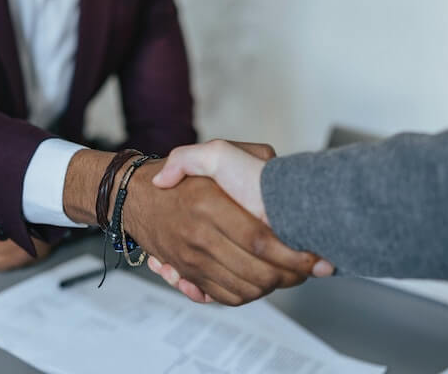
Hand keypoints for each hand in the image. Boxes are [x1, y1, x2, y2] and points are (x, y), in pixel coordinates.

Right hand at [63, 149, 323, 305]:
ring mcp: (191, 259)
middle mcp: (199, 235)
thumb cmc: (179, 179)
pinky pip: (223, 297)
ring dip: (273, 288)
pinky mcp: (187, 273)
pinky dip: (247, 296)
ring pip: (243, 289)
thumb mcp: (208, 152)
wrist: (133, 198)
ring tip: (291, 276)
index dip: (292, 254)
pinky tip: (261, 283)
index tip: (313, 256)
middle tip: (309, 270)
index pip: (259, 240)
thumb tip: (267, 164)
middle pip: (256, 271)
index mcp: (209, 204)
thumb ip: (240, 153)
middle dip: (290, 276)